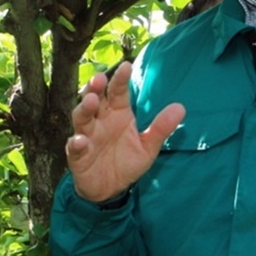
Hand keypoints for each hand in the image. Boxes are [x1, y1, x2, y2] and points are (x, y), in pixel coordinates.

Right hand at [65, 62, 184, 202]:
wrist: (111, 189)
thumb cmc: (127, 162)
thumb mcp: (148, 146)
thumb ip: (161, 128)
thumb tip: (181, 107)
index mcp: (118, 113)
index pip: (118, 92)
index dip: (121, 79)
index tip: (127, 65)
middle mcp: (100, 120)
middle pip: (95, 98)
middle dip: (95, 88)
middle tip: (100, 78)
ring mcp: (87, 135)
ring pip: (81, 117)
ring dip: (84, 108)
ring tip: (91, 101)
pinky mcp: (78, 155)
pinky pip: (74, 147)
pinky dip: (76, 143)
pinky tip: (80, 140)